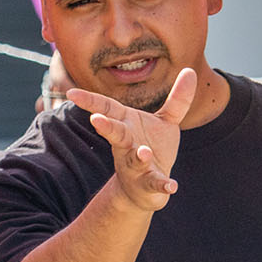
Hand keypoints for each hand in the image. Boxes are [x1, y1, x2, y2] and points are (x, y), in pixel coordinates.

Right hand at [69, 68, 196, 212]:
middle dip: (106, 127)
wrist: (143, 191)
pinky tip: (172, 185)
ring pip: (134, 160)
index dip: (89, 101)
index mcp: (126, 125)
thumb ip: (178, 98)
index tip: (71, 92)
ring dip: (138, 157)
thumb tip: (190, 70)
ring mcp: (136, 166)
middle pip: (115, 134)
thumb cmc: (151, 148)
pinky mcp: (149, 184)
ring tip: (144, 153)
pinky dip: (162, 185)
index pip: (106, 109)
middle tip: (96, 120)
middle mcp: (127, 145)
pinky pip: (154, 184)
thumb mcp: (166, 121)